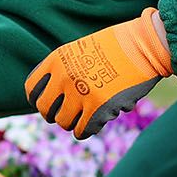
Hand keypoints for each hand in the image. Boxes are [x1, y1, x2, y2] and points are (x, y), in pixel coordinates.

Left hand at [25, 8, 171, 138]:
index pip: (32, 88)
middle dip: (54, 115)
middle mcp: (64, 77)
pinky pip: (82, 131)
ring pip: (64, 122)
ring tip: (84, 116)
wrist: (144, 46)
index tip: (47, 103)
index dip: (37, 99)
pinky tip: (91, 126)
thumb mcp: (82, 49)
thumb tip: (54, 94)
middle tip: (65, 114)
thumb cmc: (117, 47)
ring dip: (72, 122)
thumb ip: (65, 69)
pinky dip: (85, 131)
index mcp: (57, 60)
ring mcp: (80, 93)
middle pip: (45, 110)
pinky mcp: (98, 108)